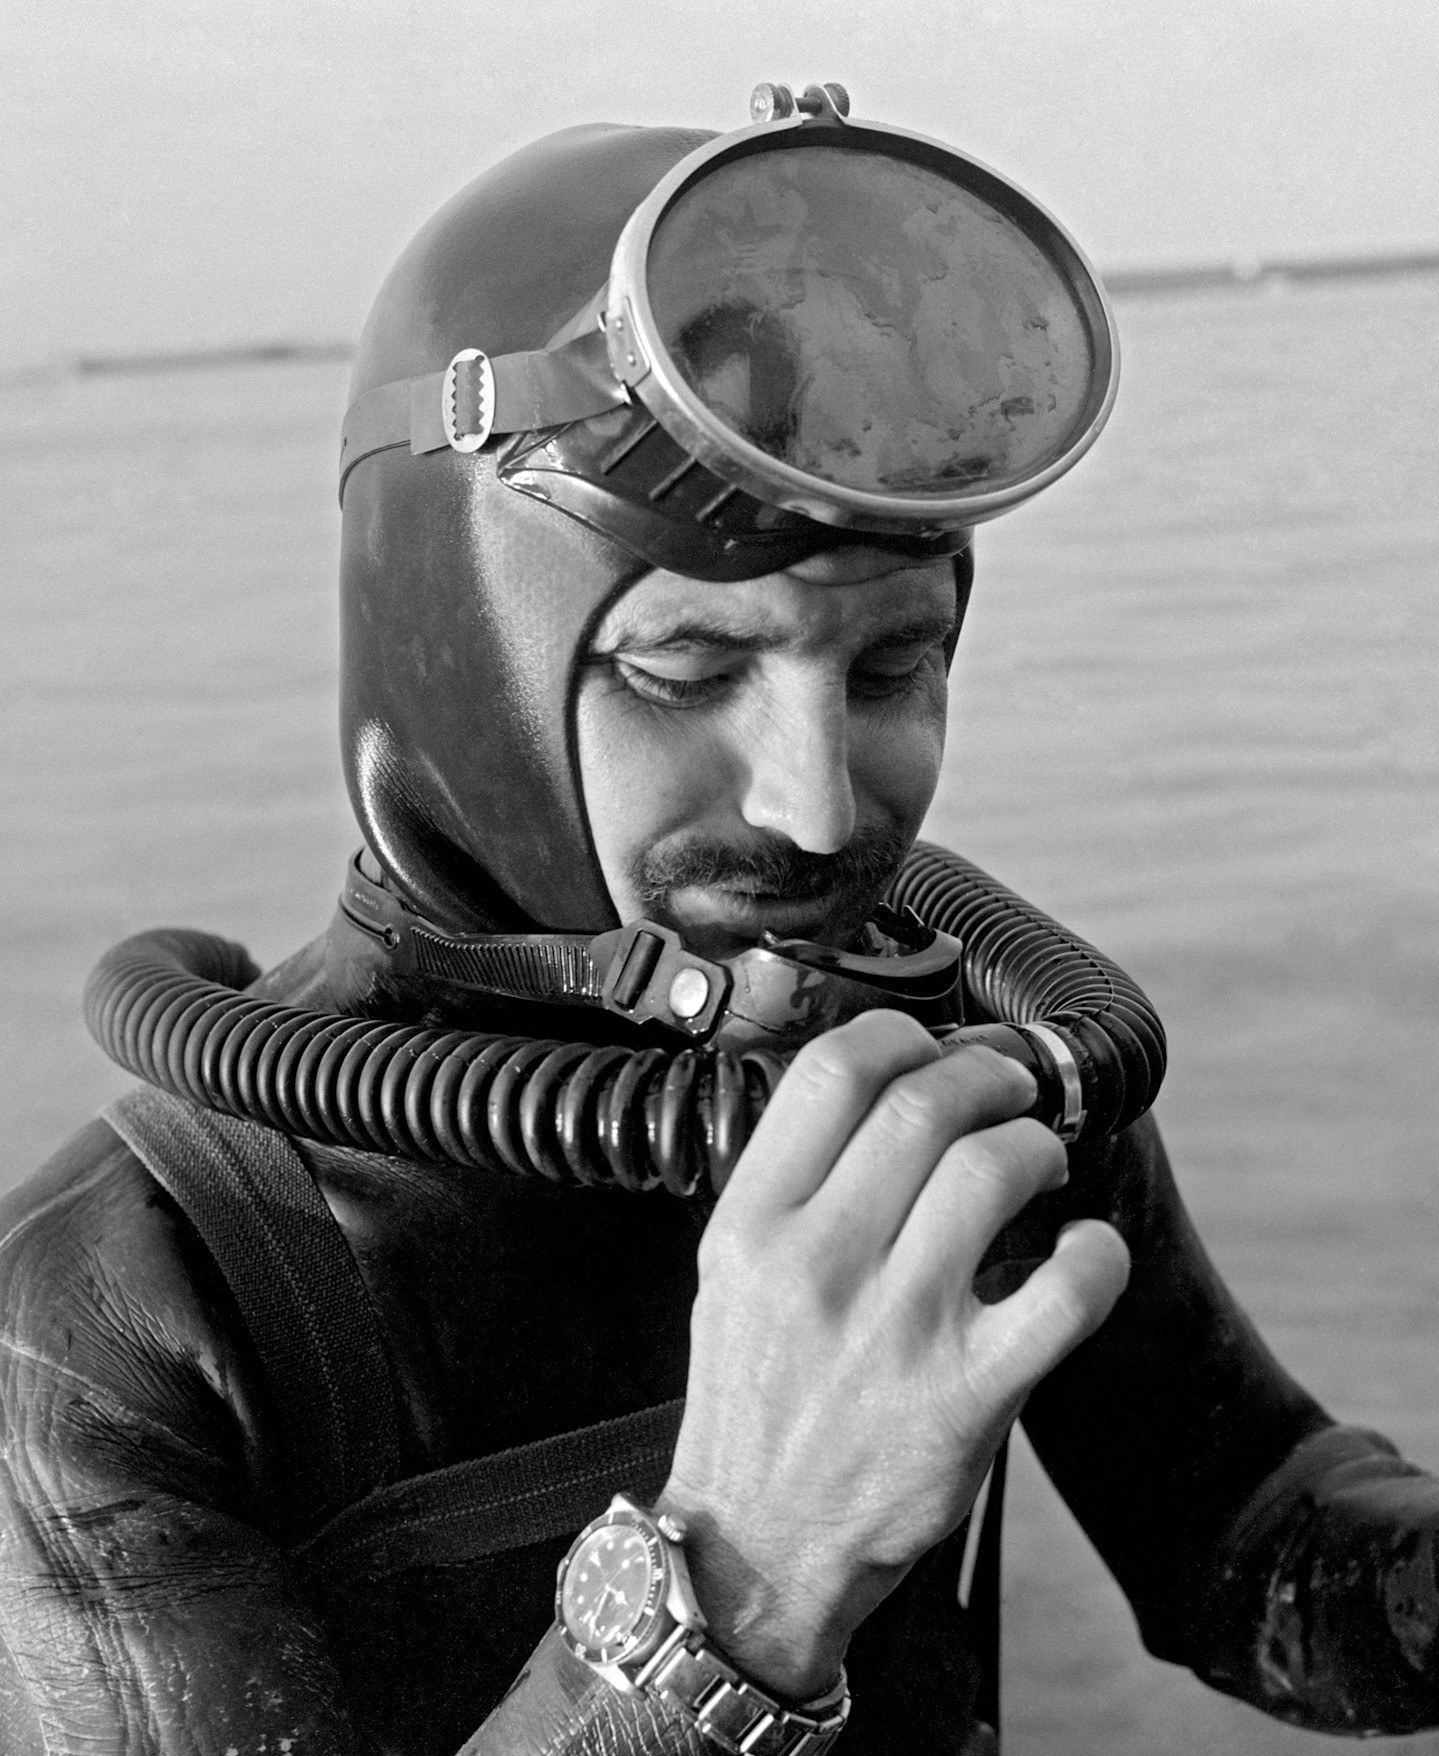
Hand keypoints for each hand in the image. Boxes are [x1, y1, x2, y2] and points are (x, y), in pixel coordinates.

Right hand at [657, 1010, 1130, 1699]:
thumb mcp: (729, 1274)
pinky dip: (1096, 1254)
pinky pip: (1066, 1292)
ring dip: (1037, 1146)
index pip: (829, 1074)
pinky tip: (1087, 1248)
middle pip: (922, 1106)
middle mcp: (819, 1265)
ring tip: (1042, 1160)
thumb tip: (882, 1090)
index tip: (927, 1047)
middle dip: (986, 1077)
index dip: (898, 1035)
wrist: (757, 1548)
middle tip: (1008, 1091)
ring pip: (993, 1171)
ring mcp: (896, 1331)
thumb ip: (790, 1182)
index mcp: (752, 1226)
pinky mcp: (967, 1396)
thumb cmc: (753, 1401)